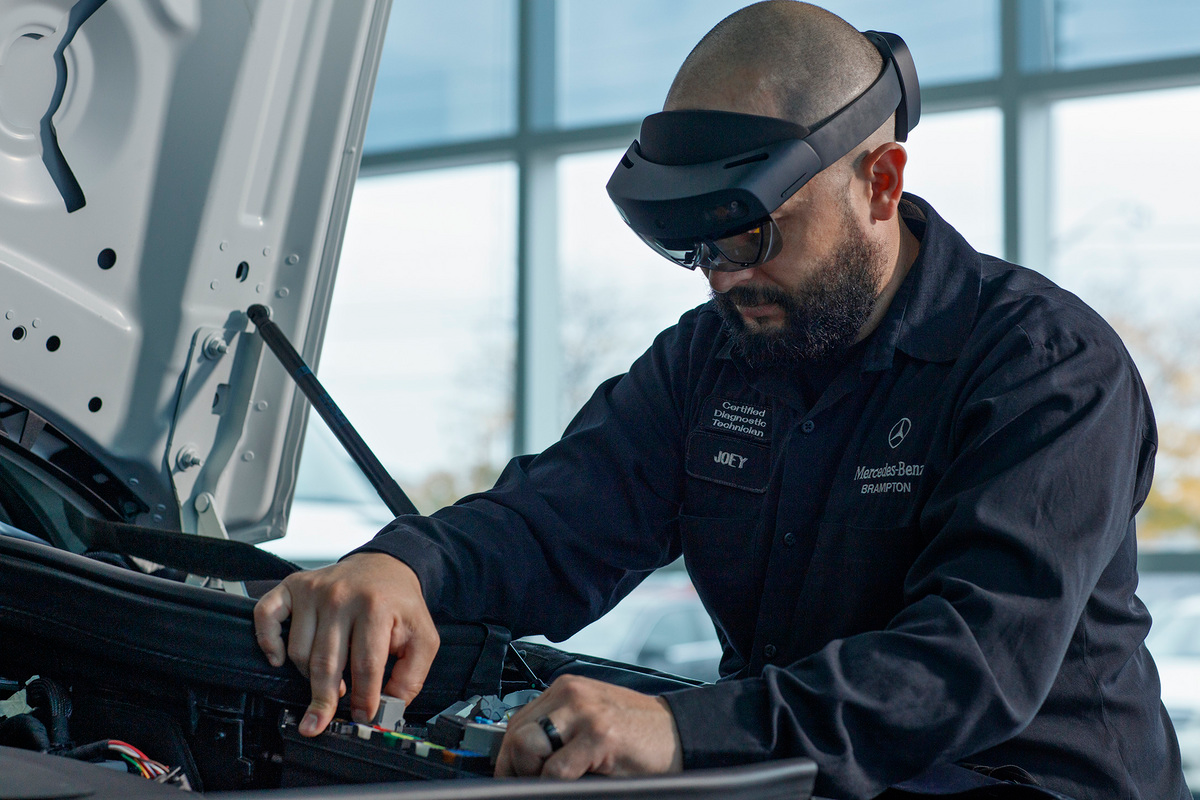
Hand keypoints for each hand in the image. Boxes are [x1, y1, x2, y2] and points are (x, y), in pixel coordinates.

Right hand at [253, 552, 439, 735]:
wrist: (385, 566)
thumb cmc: (399, 604)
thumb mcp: (422, 638)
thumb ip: (411, 677)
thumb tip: (389, 709)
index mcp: (376, 607)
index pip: (366, 664)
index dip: (364, 698)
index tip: (362, 717)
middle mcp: (341, 596)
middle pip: (326, 662)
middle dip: (325, 700)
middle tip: (321, 723)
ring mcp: (314, 590)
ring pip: (299, 651)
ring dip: (310, 675)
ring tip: (329, 679)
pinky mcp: (294, 586)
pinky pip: (266, 616)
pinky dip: (268, 641)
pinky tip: (280, 659)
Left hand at [494, 674, 682, 777]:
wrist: (680, 734)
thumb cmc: (638, 733)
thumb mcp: (589, 721)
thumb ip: (558, 730)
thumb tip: (521, 760)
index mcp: (565, 690)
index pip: (516, 723)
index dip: (509, 758)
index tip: (513, 777)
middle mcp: (571, 694)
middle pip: (516, 735)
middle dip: (517, 769)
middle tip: (534, 784)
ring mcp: (585, 713)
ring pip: (528, 747)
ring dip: (535, 775)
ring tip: (557, 781)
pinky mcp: (600, 735)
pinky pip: (556, 770)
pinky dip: (556, 784)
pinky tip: (577, 782)